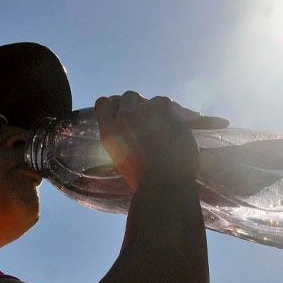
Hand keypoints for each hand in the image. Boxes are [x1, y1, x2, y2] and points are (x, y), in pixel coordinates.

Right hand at [94, 91, 229, 191]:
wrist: (164, 185)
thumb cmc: (144, 182)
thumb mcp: (121, 158)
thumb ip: (122, 139)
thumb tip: (132, 129)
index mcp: (108, 132)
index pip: (103, 103)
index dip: (115, 104)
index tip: (123, 110)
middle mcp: (123, 119)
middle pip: (128, 96)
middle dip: (139, 105)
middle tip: (150, 119)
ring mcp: (143, 114)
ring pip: (149, 99)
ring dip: (157, 108)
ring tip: (166, 124)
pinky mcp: (163, 111)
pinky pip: (167, 103)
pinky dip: (174, 110)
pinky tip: (180, 121)